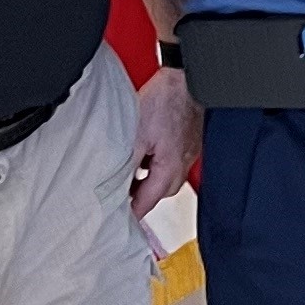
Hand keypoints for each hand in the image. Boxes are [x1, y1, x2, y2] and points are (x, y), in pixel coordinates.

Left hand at [127, 65, 199, 219]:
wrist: (183, 79)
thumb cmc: (164, 102)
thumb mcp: (135, 136)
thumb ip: (126, 166)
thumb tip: (115, 187)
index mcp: (170, 169)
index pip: (148, 201)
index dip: (132, 214)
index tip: (120, 225)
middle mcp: (182, 165)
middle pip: (159, 194)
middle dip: (140, 198)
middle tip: (120, 197)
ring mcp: (188, 154)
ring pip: (165, 179)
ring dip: (148, 180)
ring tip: (130, 175)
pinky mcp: (188, 143)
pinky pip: (171, 164)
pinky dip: (156, 166)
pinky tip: (145, 155)